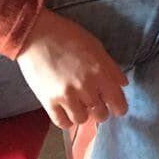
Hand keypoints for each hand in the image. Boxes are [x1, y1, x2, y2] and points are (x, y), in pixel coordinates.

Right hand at [17, 9, 128, 129]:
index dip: (119, 108)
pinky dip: (67, 120)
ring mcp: (66, 96)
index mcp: (100, 70)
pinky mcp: (48, 102)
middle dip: (100, 110)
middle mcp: (85, 86)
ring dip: (82, 114)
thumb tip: (122, 84)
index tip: (117, 109)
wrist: (35, 35)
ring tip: (78, 104)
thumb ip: (111, 67)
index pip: (117, 101)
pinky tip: (66, 110)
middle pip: (100, 114)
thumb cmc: (68, 36)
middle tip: (95, 103)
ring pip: (82, 120)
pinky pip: (62, 123)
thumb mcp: (95, 46)